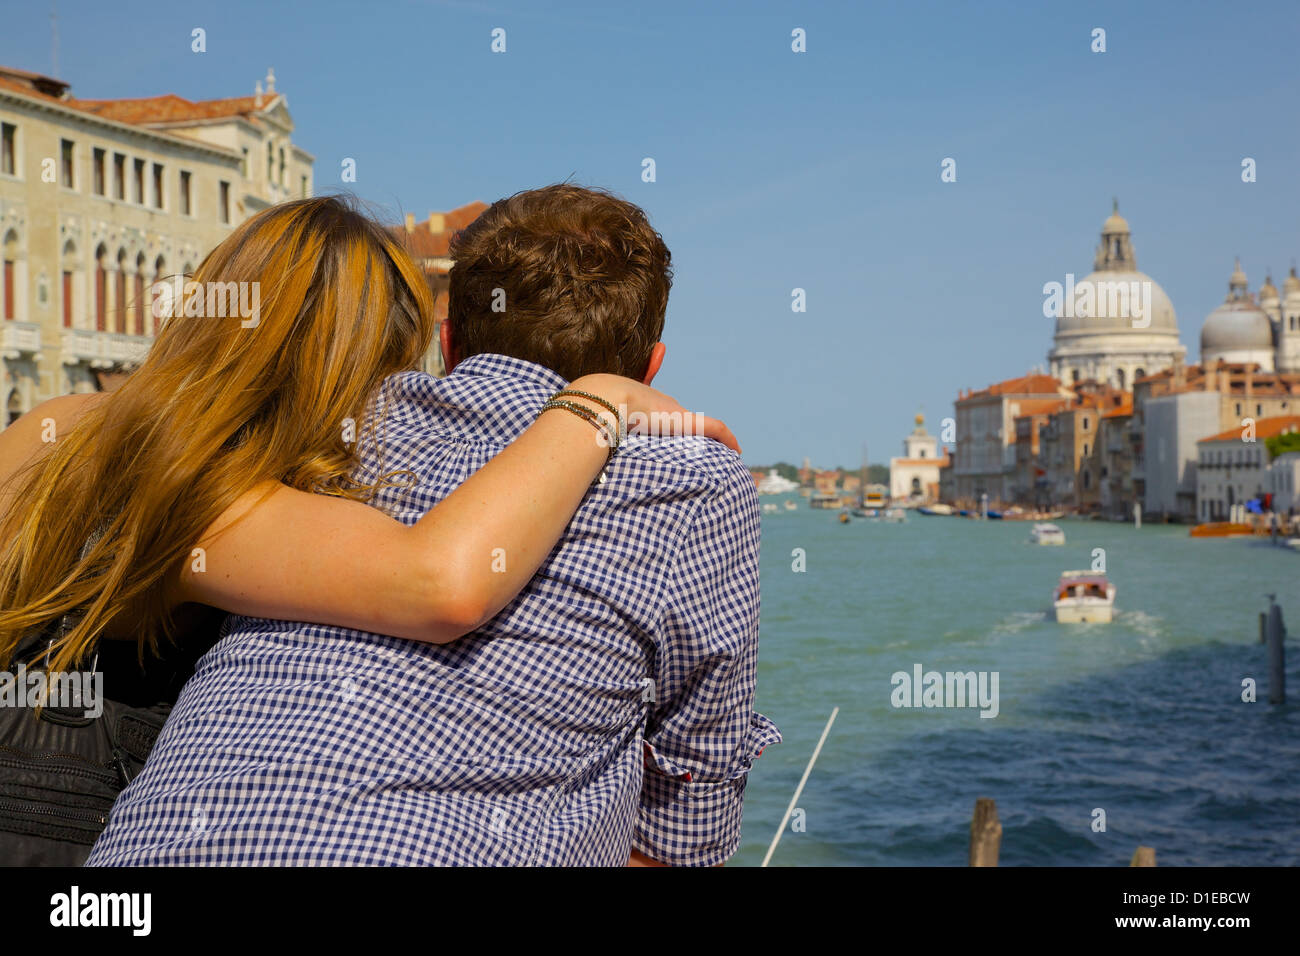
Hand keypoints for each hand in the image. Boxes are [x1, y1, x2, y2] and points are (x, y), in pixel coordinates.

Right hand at [569, 374, 740, 453]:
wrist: (602, 402)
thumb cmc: (595, 416)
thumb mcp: (597, 427)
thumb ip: (593, 442)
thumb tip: (575, 458)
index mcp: (645, 408)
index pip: (665, 416)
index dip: (674, 428)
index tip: (679, 439)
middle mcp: (663, 407)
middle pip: (687, 421)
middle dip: (698, 434)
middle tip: (710, 451)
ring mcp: (675, 413)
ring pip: (704, 426)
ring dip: (716, 440)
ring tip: (726, 454)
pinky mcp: (686, 420)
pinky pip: (715, 428)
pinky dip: (727, 437)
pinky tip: (736, 449)